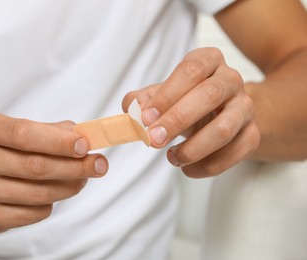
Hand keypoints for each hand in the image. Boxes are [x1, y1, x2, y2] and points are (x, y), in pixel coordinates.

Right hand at [0, 114, 107, 231]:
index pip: (24, 134)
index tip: (86, 145)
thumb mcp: (24, 129)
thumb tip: (87, 137)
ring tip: (83, 178)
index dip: (58, 141)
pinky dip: (52, 203)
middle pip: (35, 166)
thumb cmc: (7, 149)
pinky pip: (34, 213)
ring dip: (70, 186)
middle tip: (99, 165)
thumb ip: (54, 131)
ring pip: (38, 193)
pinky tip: (56, 192)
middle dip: (75, 167)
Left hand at [123, 47, 259, 177]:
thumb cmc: (184, 100)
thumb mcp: (161, 95)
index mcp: (208, 60)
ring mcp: (245, 107)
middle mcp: (231, 79)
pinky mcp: (252, 134)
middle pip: (209, 95)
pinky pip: (234, 153)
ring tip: (171, 158)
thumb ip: (142, 100)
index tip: (147, 118)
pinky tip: (188, 168)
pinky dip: (208, 166)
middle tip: (153, 140)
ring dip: (193, 148)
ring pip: (224, 128)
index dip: (167, 95)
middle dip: (177, 121)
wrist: (219, 113)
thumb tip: (134, 110)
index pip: (190, 71)